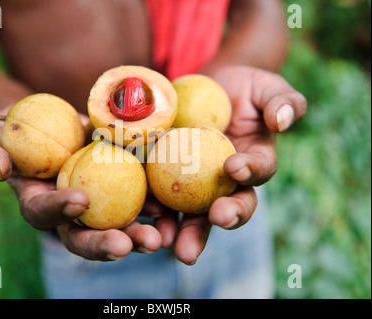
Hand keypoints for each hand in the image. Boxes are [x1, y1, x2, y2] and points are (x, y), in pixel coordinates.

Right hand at [0, 110, 161, 260]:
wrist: (47, 121)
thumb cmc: (13, 132)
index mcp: (38, 203)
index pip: (44, 214)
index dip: (59, 211)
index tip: (79, 199)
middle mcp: (69, 211)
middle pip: (85, 235)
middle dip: (105, 244)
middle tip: (127, 246)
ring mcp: (96, 201)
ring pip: (117, 225)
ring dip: (138, 234)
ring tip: (158, 239)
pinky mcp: (118, 185)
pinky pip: (137, 200)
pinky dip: (152, 206)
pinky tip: (167, 209)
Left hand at [146, 65, 306, 264]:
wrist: (207, 88)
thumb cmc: (244, 88)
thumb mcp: (267, 87)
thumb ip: (283, 102)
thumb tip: (281, 121)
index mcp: (255, 162)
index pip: (259, 171)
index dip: (250, 171)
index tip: (234, 166)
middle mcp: (228, 182)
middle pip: (230, 206)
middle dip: (225, 217)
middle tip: (216, 219)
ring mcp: (198, 184)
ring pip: (194, 213)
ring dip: (185, 231)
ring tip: (170, 242)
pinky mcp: (170, 179)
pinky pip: (163, 196)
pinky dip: (155, 207)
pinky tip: (145, 214)